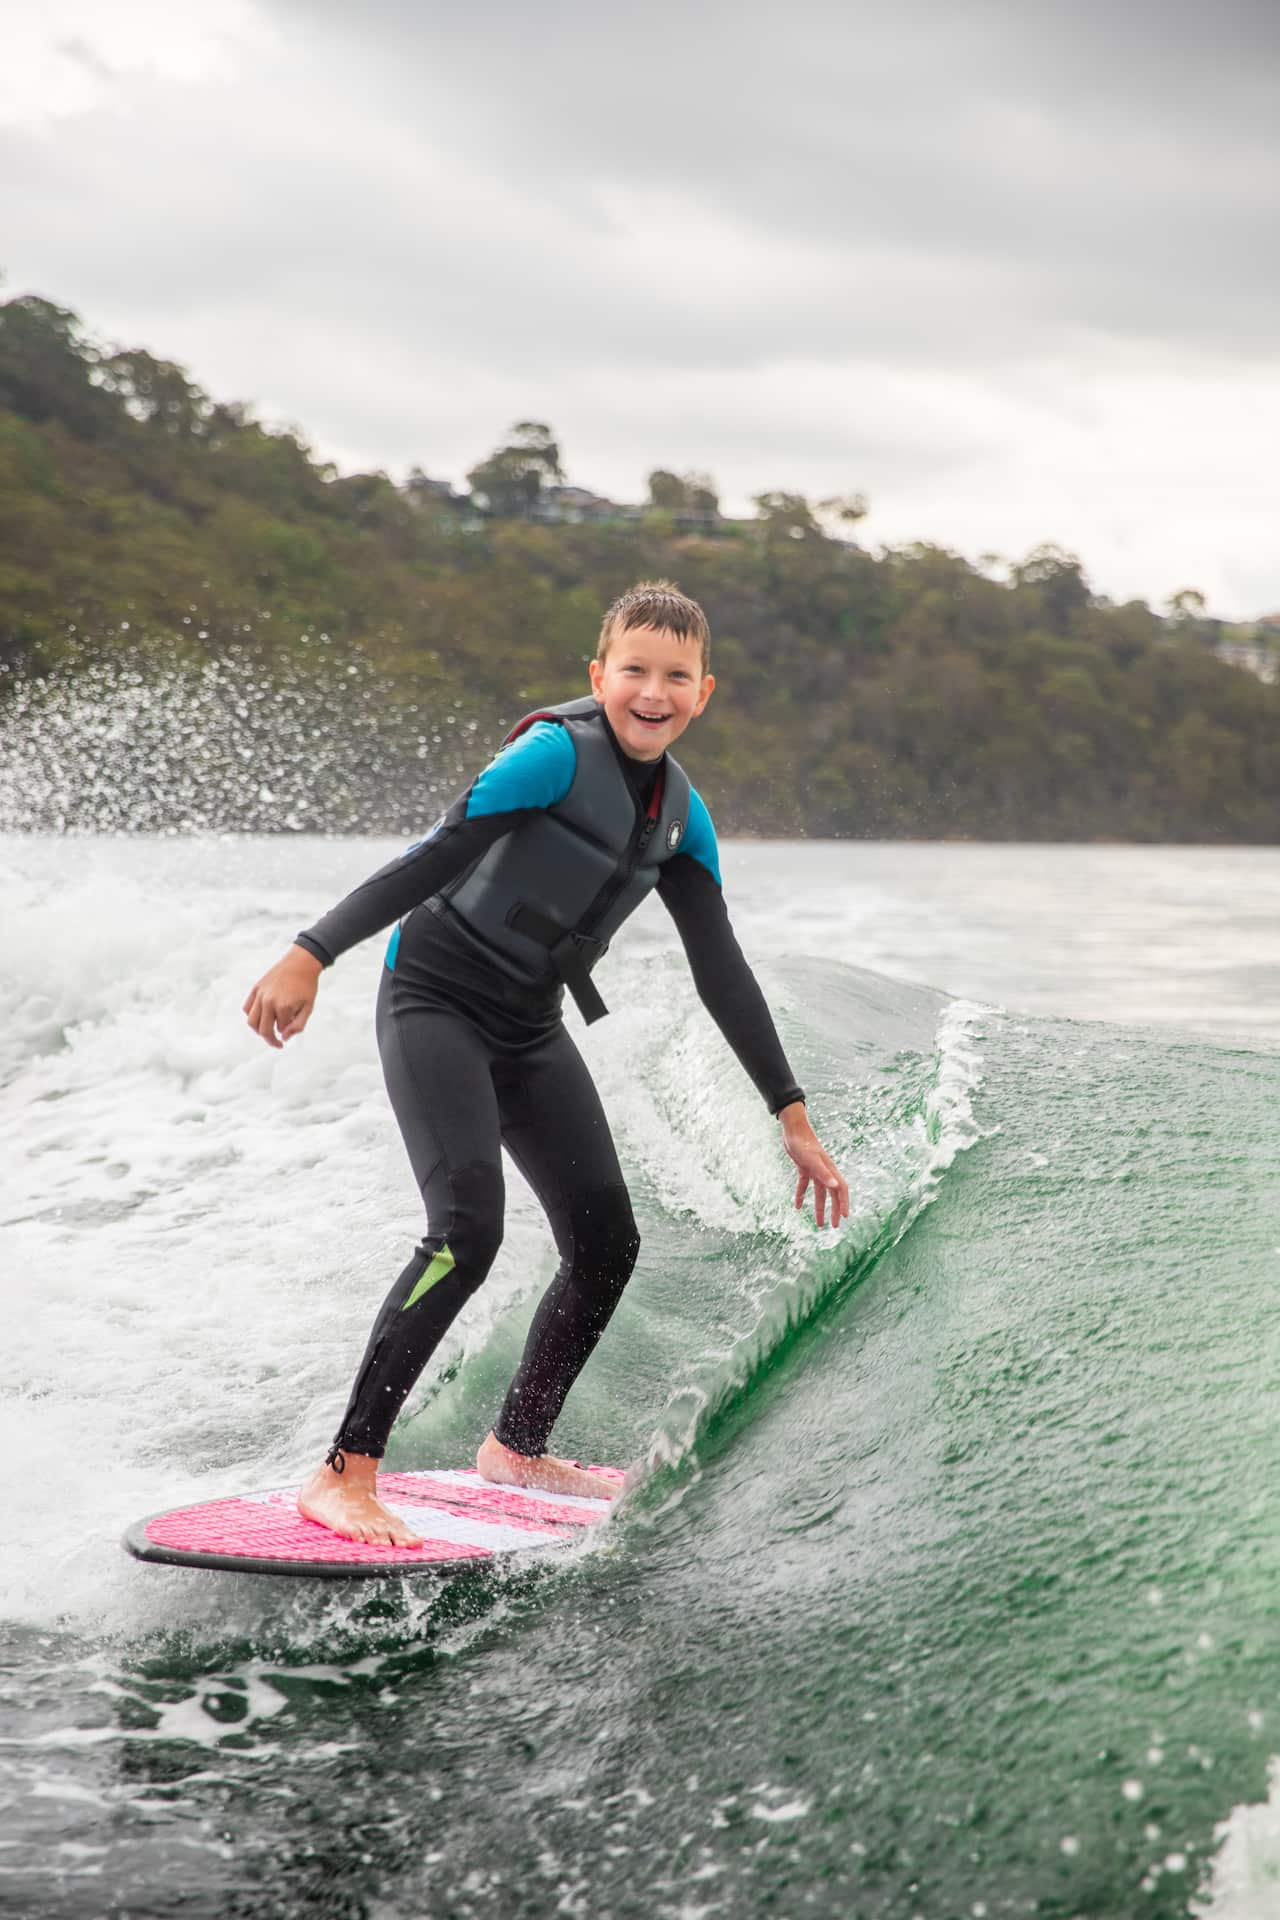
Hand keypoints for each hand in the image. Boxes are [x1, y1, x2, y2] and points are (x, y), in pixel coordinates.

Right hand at [243, 945, 322, 1049]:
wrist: (301, 962)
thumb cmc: (307, 985)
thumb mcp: (308, 1007)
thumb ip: (298, 1025)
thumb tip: (284, 1037)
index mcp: (283, 1006)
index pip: (281, 1029)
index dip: (287, 1032)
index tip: (292, 1028)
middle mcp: (269, 1001)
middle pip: (263, 1030)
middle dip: (270, 1039)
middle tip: (277, 1043)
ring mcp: (260, 994)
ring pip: (252, 1021)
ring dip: (258, 1030)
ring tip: (268, 1031)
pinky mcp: (256, 988)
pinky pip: (247, 1008)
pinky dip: (252, 1016)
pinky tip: (262, 1017)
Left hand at [779, 1101, 848, 1227]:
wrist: (793, 1129)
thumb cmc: (803, 1143)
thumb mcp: (812, 1160)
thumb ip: (823, 1173)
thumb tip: (835, 1186)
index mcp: (829, 1170)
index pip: (841, 1189)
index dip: (844, 1203)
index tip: (845, 1217)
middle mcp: (824, 1171)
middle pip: (832, 1194)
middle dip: (834, 1210)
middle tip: (833, 1226)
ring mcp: (814, 1170)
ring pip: (819, 1193)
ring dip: (819, 1208)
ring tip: (818, 1223)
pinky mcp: (804, 1168)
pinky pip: (804, 1185)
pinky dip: (801, 1195)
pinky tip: (797, 1206)